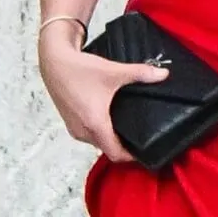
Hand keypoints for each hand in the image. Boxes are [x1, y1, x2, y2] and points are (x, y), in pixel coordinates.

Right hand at [39, 31, 168, 162]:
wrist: (54, 62)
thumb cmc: (79, 70)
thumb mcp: (114, 71)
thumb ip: (141, 74)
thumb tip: (163, 74)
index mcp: (95, 124)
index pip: (115, 153)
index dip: (131, 156)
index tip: (145, 151)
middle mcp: (82, 131)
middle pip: (107, 148)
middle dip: (123, 146)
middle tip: (142, 135)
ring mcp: (74, 127)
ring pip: (97, 141)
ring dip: (110, 138)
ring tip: (128, 126)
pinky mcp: (70, 121)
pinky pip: (88, 133)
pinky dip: (100, 131)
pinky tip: (111, 118)